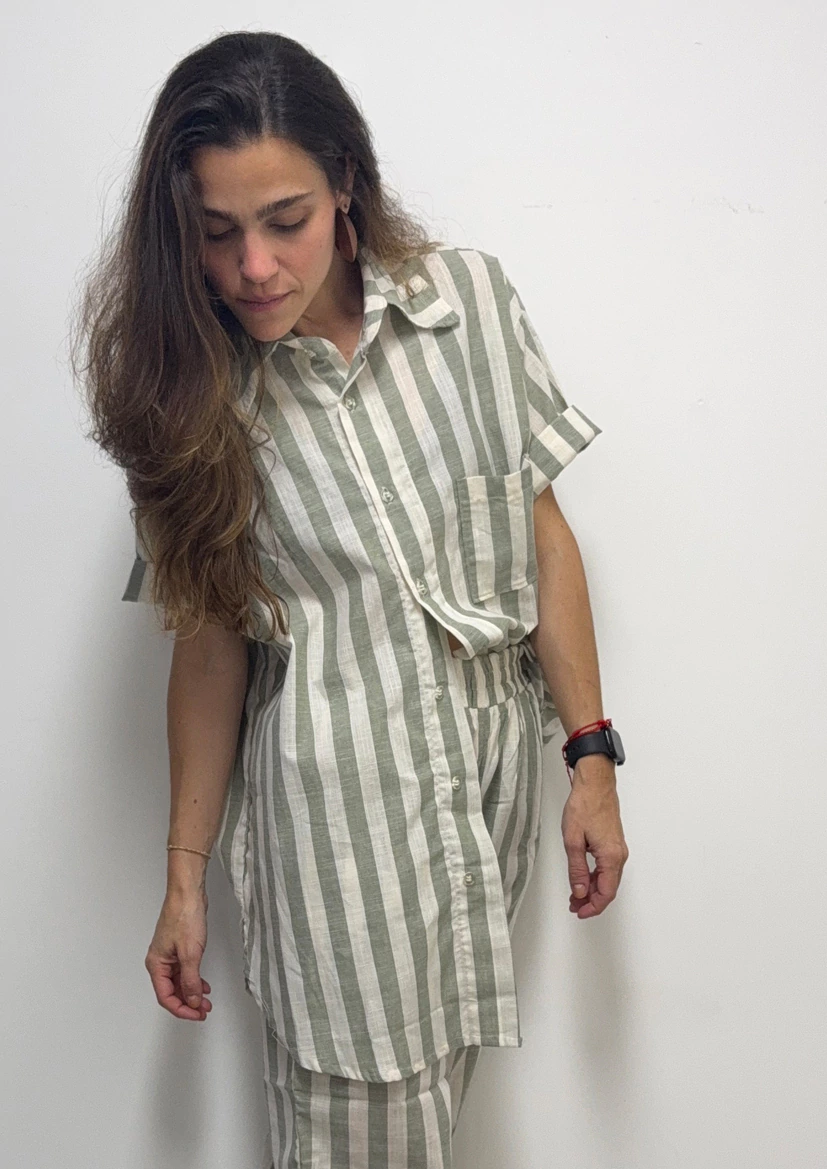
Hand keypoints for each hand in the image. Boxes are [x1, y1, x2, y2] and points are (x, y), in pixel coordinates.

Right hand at [145, 888, 212, 1020]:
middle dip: (188, 1003)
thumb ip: (191, 980)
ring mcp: (169, 954)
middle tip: (204, 1011)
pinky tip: (203, 985)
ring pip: (179, 982)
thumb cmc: (184, 916)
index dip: (182, 1009)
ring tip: (206, 1002)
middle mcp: (160, 961)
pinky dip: (194, 980)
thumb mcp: (190, 954)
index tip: (197, 1014)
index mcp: (156, 965)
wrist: (188, 893)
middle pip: (171, 992)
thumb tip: (192, 1000)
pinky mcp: (179, 947)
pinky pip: (184, 971)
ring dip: (192, 993)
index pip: (166, 997)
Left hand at [561, 759, 628, 917]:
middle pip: (608, 888)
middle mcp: (619, 855)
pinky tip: (583, 878)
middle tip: (573, 906)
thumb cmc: (585, 806)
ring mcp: (618, 849)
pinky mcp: (613, 843)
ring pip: (607, 879)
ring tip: (574, 895)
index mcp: (611, 857)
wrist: (595, 784)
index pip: (605, 893)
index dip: (593, 907)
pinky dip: (595, 877)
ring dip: (592, 889)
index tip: (579, 912)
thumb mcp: (573, 840)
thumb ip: (577, 869)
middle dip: (591, 901)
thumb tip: (579, 891)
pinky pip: (607, 868)